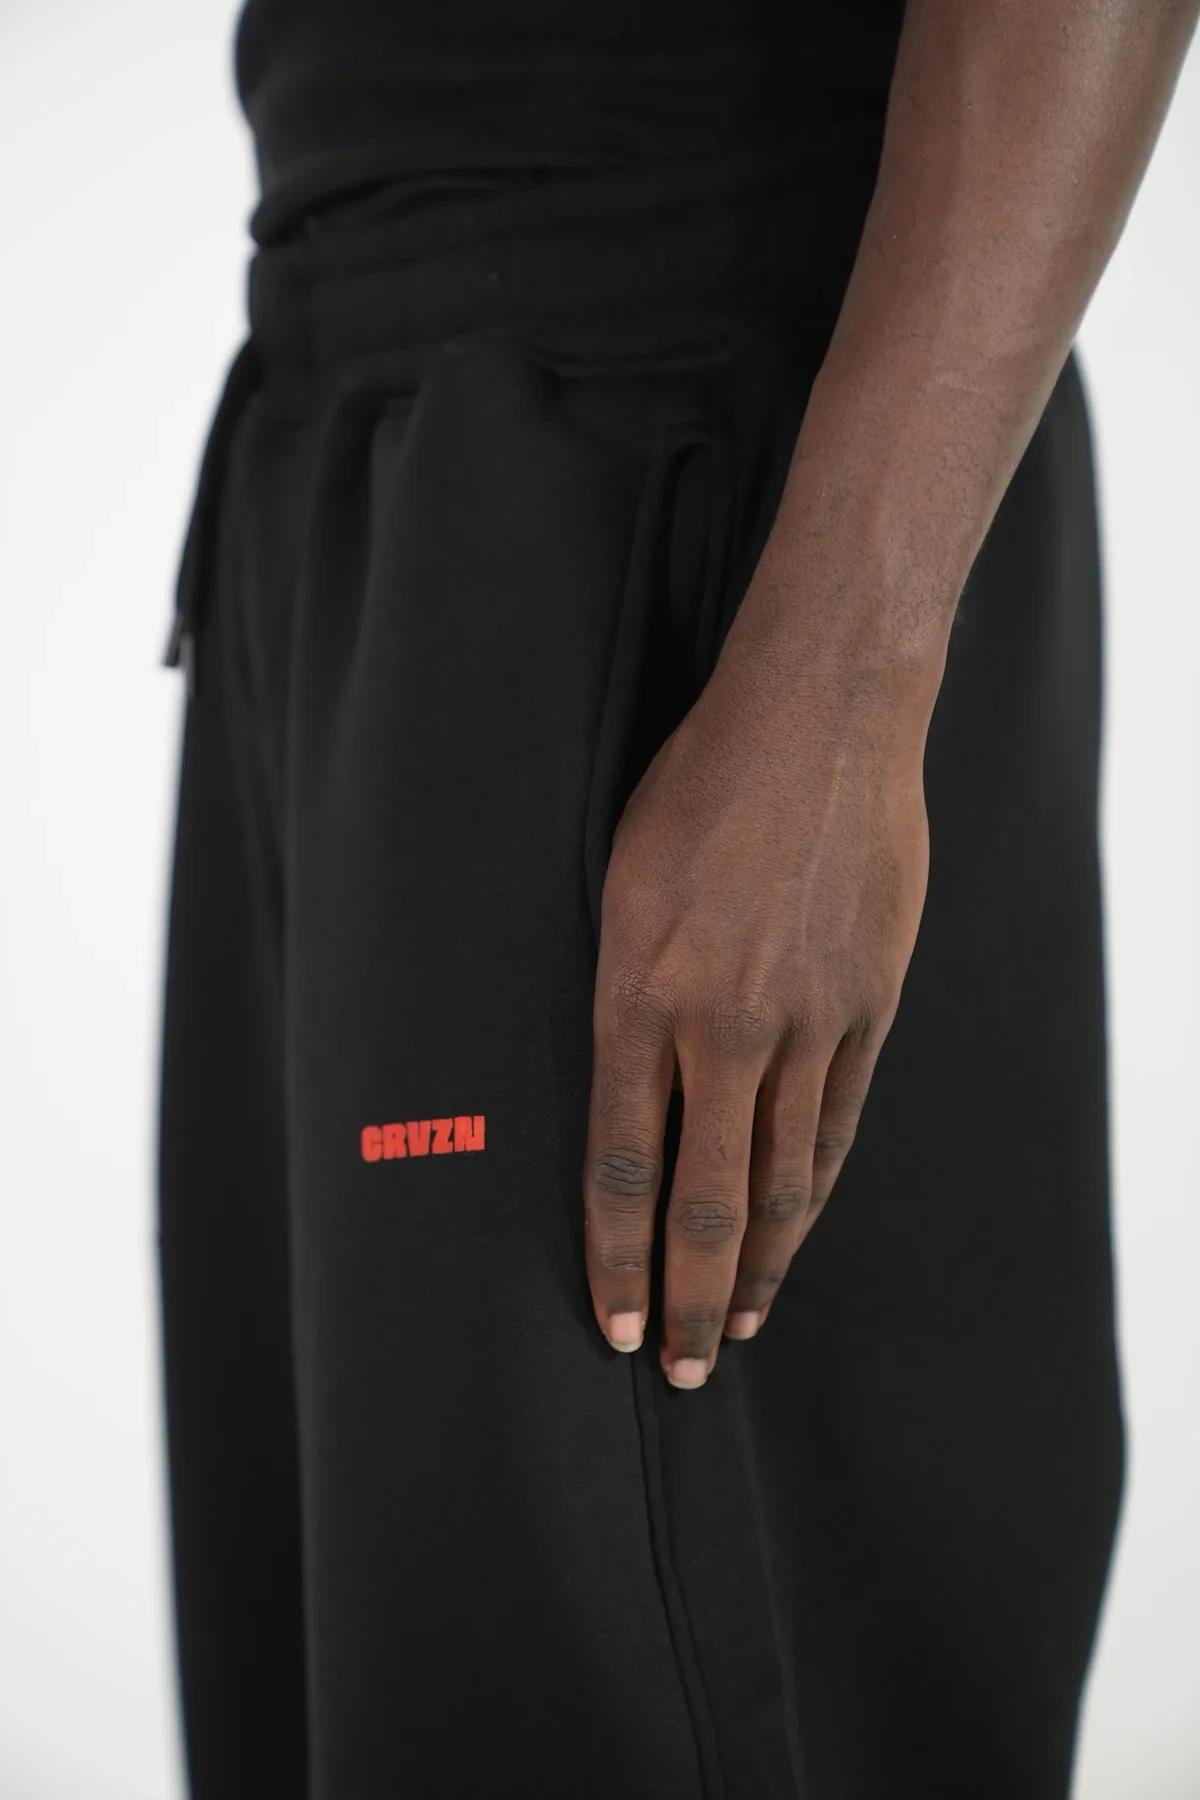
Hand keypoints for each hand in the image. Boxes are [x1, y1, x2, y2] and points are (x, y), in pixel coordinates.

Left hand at [583, 598, 932, 1386]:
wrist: (816, 722)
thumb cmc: (694, 789)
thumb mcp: (617, 883)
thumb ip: (620, 994)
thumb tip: (617, 1082)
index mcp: (637, 994)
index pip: (622, 1165)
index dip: (615, 1259)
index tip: (612, 1328)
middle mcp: (722, 1025)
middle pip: (703, 1198)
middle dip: (687, 1296)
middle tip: (678, 1370)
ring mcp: (806, 1021)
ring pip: (779, 1176)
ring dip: (756, 1263)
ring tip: (735, 1325)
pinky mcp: (866, 1006)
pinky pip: (837, 1123)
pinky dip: (811, 1191)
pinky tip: (792, 1233)